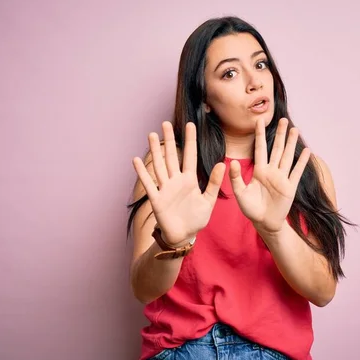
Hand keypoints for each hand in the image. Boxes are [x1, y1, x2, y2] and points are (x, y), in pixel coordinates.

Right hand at [133, 121, 225, 244]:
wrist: (183, 236)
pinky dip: (142, 173)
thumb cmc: (196, 219)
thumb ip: (215, 183)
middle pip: (171, 156)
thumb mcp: (209, 201)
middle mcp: (176, 181)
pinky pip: (148, 184)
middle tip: (165, 123)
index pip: (190, 156)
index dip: (190, 141)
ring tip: (152, 135)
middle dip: (169, 140)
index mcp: (190, 180)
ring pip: (159, 166)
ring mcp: (165, 189)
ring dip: (155, 151)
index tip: (191, 125)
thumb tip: (222, 164)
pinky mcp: (156, 199)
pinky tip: (136, 160)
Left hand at [229, 118, 310, 233]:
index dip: (260, 135)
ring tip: (294, 129)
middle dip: (279, 134)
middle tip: (282, 119)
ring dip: (291, 143)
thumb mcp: (240, 193)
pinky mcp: (290, 187)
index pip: (260, 148)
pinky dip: (301, 161)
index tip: (259, 120)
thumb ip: (235, 178)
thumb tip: (232, 162)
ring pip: (287, 156)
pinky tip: (306, 151)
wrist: (264, 222)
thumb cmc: (250, 209)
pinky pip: (297, 172)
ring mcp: (282, 178)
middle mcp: (271, 171)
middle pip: (276, 148)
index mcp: (259, 171)